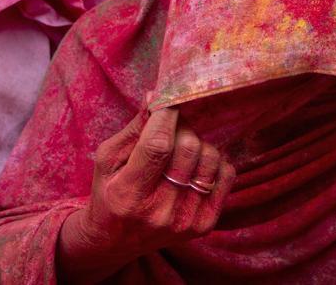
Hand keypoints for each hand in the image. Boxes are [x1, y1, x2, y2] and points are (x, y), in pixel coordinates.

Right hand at [57, 108, 235, 282]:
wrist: (116, 240)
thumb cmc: (109, 191)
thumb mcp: (108, 159)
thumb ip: (134, 128)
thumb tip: (157, 95)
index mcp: (128, 196)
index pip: (158, 146)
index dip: (166, 116)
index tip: (168, 102)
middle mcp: (159, 213)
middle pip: (188, 148)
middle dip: (181, 127)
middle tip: (172, 128)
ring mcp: (185, 221)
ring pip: (211, 158)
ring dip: (198, 144)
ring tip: (181, 150)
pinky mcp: (205, 225)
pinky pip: (227, 175)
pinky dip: (214, 162)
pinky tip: (195, 166)